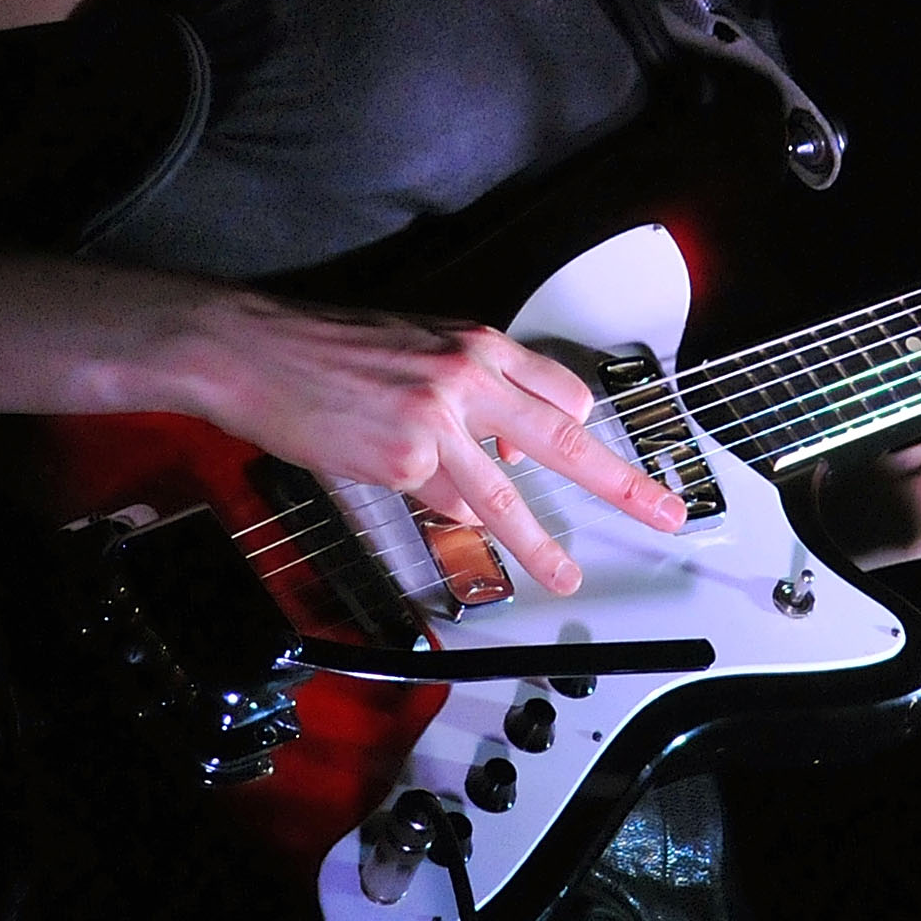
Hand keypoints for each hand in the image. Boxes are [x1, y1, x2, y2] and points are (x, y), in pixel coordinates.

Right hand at [163, 285, 687, 593]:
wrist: (256, 351)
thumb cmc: (330, 346)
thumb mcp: (417, 345)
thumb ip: (470, 388)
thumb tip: (504, 448)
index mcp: (477, 343)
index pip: (562, 392)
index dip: (583, 432)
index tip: (606, 459)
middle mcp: (468, 377)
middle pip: (565, 439)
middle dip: (621, 484)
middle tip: (664, 514)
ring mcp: (437, 422)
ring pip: (507, 496)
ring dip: (540, 545)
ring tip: (566, 576)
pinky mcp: (400, 461)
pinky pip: (442, 502)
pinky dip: (442, 509)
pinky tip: (416, 489)